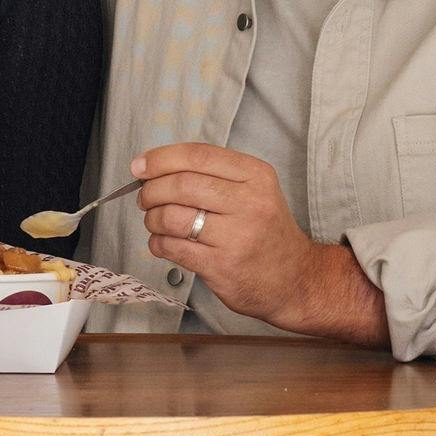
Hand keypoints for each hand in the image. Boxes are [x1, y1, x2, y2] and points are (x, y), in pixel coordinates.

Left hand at [132, 142, 385, 341]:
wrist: (295, 279)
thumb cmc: (266, 233)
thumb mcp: (254, 191)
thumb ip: (212, 176)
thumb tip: (154, 168)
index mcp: (256, 175)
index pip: (198, 156)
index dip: (160, 159)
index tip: (140, 166)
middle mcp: (249, 202)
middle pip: (181, 185)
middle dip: (151, 190)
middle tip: (145, 198)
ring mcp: (236, 236)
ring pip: (172, 217)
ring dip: (152, 219)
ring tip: (155, 222)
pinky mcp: (221, 265)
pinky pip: (173, 247)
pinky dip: (158, 243)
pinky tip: (163, 242)